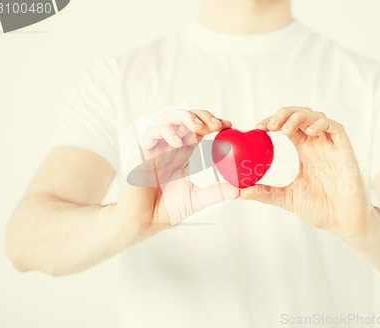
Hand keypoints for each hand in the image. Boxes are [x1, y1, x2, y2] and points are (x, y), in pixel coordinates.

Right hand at [116, 110, 238, 243]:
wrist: (144, 222)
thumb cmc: (166, 210)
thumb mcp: (196, 199)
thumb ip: (216, 193)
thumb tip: (238, 190)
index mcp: (183, 152)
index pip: (199, 128)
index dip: (213, 122)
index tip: (228, 125)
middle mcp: (170, 146)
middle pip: (186, 117)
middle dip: (202, 116)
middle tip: (217, 125)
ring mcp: (155, 148)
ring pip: (168, 119)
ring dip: (185, 117)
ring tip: (199, 127)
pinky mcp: (141, 153)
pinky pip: (151, 133)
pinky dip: (165, 132)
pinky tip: (177, 142)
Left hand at [240, 107, 371, 238]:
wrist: (343, 222)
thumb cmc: (320, 209)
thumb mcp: (287, 198)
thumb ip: (266, 192)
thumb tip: (240, 191)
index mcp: (305, 150)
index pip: (288, 126)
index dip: (273, 121)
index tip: (257, 127)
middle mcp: (318, 144)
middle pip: (301, 116)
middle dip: (284, 114)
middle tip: (268, 125)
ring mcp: (332, 146)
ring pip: (317, 117)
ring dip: (299, 117)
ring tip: (284, 128)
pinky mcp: (345, 151)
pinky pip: (336, 128)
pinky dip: (322, 124)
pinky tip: (309, 132)